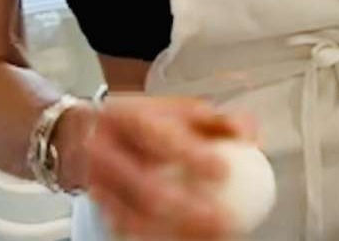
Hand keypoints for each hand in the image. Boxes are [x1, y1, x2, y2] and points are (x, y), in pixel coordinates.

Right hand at [60, 95, 254, 240]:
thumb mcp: (178, 110)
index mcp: (125, 117)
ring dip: (175, 233)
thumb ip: (216, 121)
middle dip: (185, 210)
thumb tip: (249, 135)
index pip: (158, 136)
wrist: (89, 136)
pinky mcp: (99, 211)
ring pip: (135, 219)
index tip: (223, 171)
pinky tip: (189, 240)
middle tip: (223, 221)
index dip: (191, 154)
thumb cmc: (146, 123)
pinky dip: (157, 238)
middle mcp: (103, 151)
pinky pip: (128, 230)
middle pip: (144, 188)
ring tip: (213, 237)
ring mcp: (96, 186)